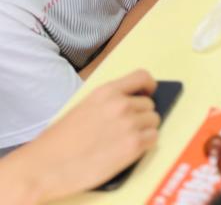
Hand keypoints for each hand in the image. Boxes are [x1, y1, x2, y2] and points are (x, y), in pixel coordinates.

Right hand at [10, 70, 159, 200]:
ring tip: (125, 140)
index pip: (142, 77)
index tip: (148, 93)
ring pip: (154, 121)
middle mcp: (121, 105)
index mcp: (106, 92)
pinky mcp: (133, 146)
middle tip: (126, 128)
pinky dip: (145, 144)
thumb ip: (109, 102)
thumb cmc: (58, 141)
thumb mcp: (84, 107)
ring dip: (144, 130)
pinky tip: (129, 150)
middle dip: (141, 115)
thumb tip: (132, 103)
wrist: (43, 166)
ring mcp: (129, 125)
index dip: (148, 86)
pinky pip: (153, 139)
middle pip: (149, 105)